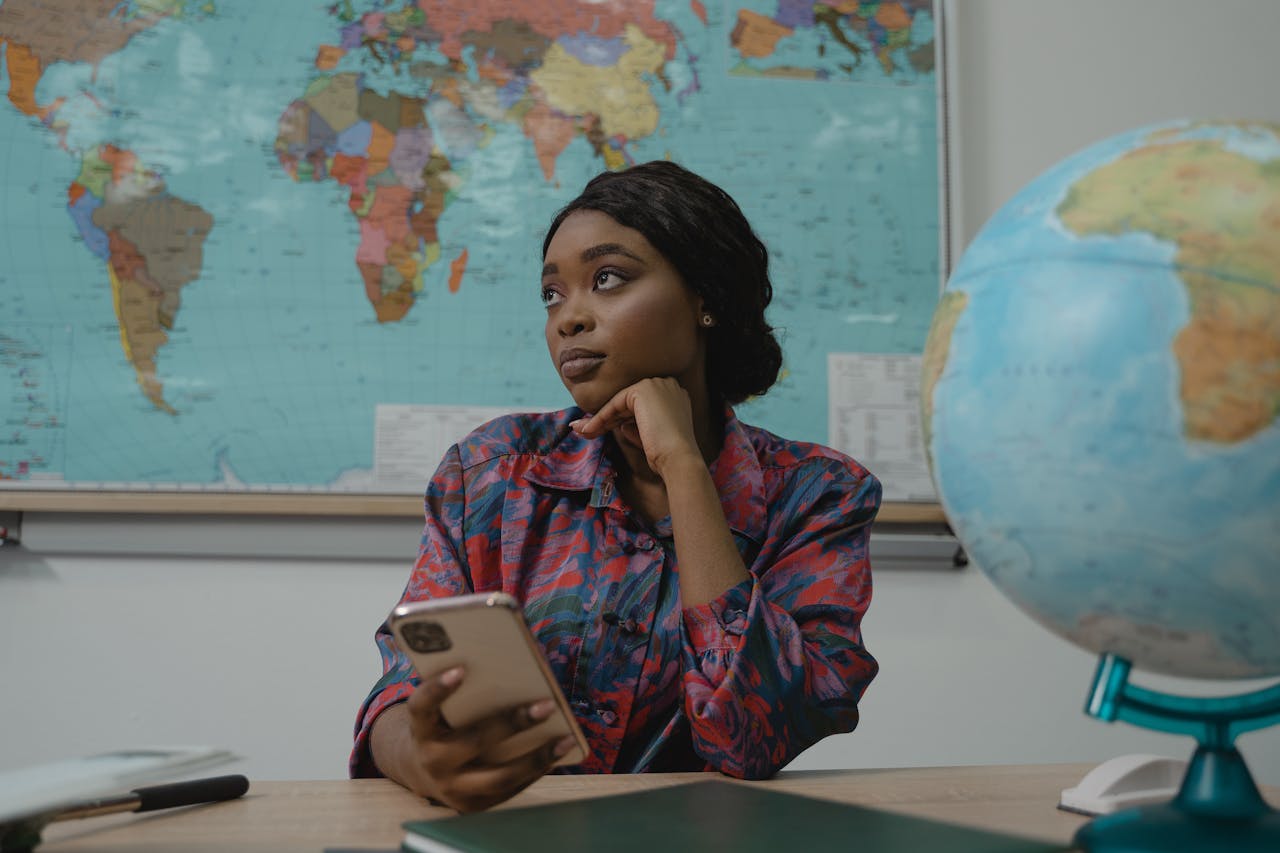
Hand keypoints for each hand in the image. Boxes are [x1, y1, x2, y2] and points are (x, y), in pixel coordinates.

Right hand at [398, 667, 577, 812]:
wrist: (421, 770)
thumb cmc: (442, 725)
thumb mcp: (440, 710)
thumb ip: (461, 693)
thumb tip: (511, 669)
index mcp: (420, 729)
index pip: (421, 707)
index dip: (437, 689)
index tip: (461, 669)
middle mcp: (432, 761)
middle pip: (474, 742)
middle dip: (514, 723)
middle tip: (547, 705)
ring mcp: (452, 788)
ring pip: (499, 776)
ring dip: (537, 757)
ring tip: (566, 739)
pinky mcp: (472, 805)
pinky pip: (509, 790)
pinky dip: (535, 771)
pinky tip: (556, 753)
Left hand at [571, 377, 702, 477]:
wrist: (678, 459)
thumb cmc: (667, 454)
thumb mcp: (649, 435)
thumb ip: (635, 425)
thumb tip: (619, 424)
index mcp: (673, 395)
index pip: (639, 405)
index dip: (618, 419)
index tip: (600, 430)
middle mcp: (666, 385)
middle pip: (627, 402)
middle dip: (604, 418)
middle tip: (585, 431)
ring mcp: (655, 384)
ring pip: (619, 403)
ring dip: (598, 419)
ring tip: (581, 432)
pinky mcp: (642, 390)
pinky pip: (615, 404)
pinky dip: (601, 418)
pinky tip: (588, 429)